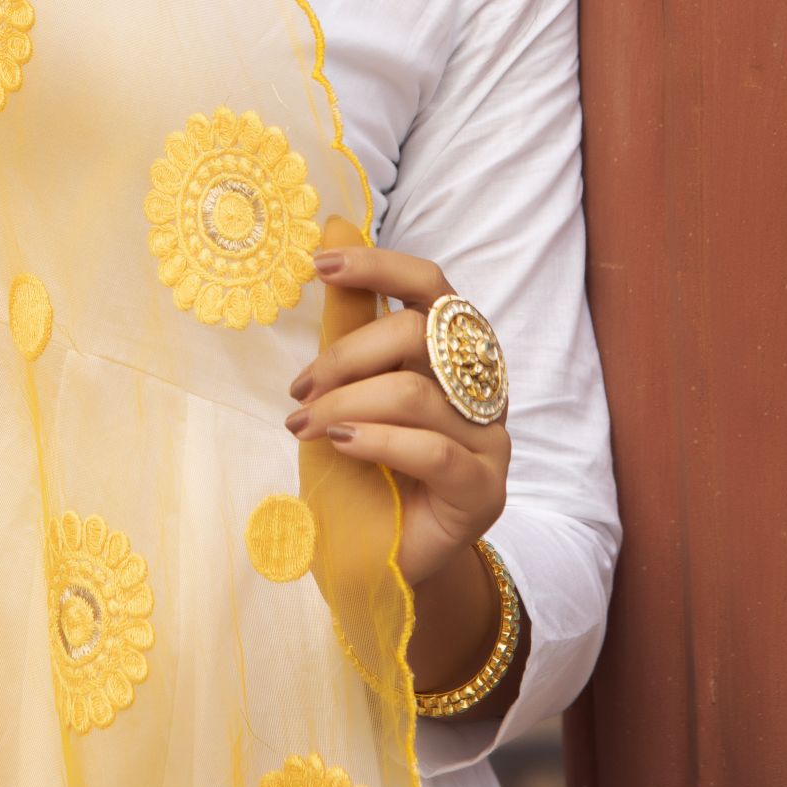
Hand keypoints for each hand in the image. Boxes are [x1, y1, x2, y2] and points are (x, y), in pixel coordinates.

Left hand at [286, 244, 509, 587]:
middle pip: (419, 334)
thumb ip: (349, 317)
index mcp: (451, 350)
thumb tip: (333, 227)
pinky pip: (432, 450)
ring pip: (416, 394)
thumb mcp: (345, 385)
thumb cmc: (359, 466)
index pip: (431, 284)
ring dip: (345, 404)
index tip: (320, 266)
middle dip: (345, 355)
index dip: (379, 266)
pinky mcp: (485, 490)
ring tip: (303, 426)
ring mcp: (488, 439)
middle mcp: (479, 385)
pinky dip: (375, 440)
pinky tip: (339, 445)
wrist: (371, 559)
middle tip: (298, 389)